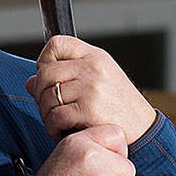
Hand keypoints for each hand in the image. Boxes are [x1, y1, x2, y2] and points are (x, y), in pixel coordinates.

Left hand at [26, 35, 157, 142]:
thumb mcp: (97, 83)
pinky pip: (54, 116)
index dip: (44, 59)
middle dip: (40, 93)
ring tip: (57, 122)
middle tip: (48, 107)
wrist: (145, 132)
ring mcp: (91, 87)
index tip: (47, 77)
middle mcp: (93, 67)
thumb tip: (30, 82)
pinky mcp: (88, 109)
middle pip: (45, 73)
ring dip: (46, 114)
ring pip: (47, 96)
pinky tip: (61, 131)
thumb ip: (65, 78)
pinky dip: (52, 128)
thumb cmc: (120, 108)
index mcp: (95, 56)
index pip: (57, 44)